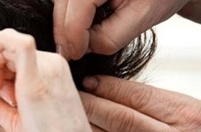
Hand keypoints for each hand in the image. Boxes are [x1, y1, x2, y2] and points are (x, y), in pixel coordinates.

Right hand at [52, 0, 188, 58]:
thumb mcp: (142, 18)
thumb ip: (110, 38)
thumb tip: (84, 49)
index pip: (74, 17)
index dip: (74, 42)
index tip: (78, 57)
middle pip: (61, 11)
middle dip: (68, 36)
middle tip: (77, 54)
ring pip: (58, 7)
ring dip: (68, 26)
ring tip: (83, 39)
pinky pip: (65, 3)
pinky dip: (71, 17)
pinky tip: (85, 25)